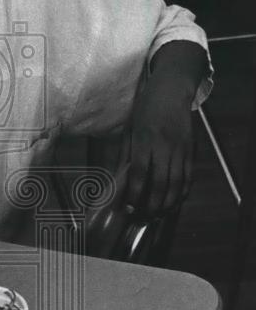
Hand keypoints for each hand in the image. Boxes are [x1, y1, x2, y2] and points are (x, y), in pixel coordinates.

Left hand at [123, 74, 194, 217]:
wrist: (171, 92)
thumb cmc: (145, 110)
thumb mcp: (129, 130)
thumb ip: (124, 155)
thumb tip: (117, 179)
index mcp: (145, 140)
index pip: (139, 173)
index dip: (134, 193)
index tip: (128, 207)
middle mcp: (164, 147)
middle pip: (160, 183)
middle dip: (152, 204)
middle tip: (143, 217)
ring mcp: (180, 149)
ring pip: (177, 184)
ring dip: (168, 204)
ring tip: (157, 215)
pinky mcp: (191, 151)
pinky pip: (189, 177)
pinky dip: (182, 193)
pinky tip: (174, 203)